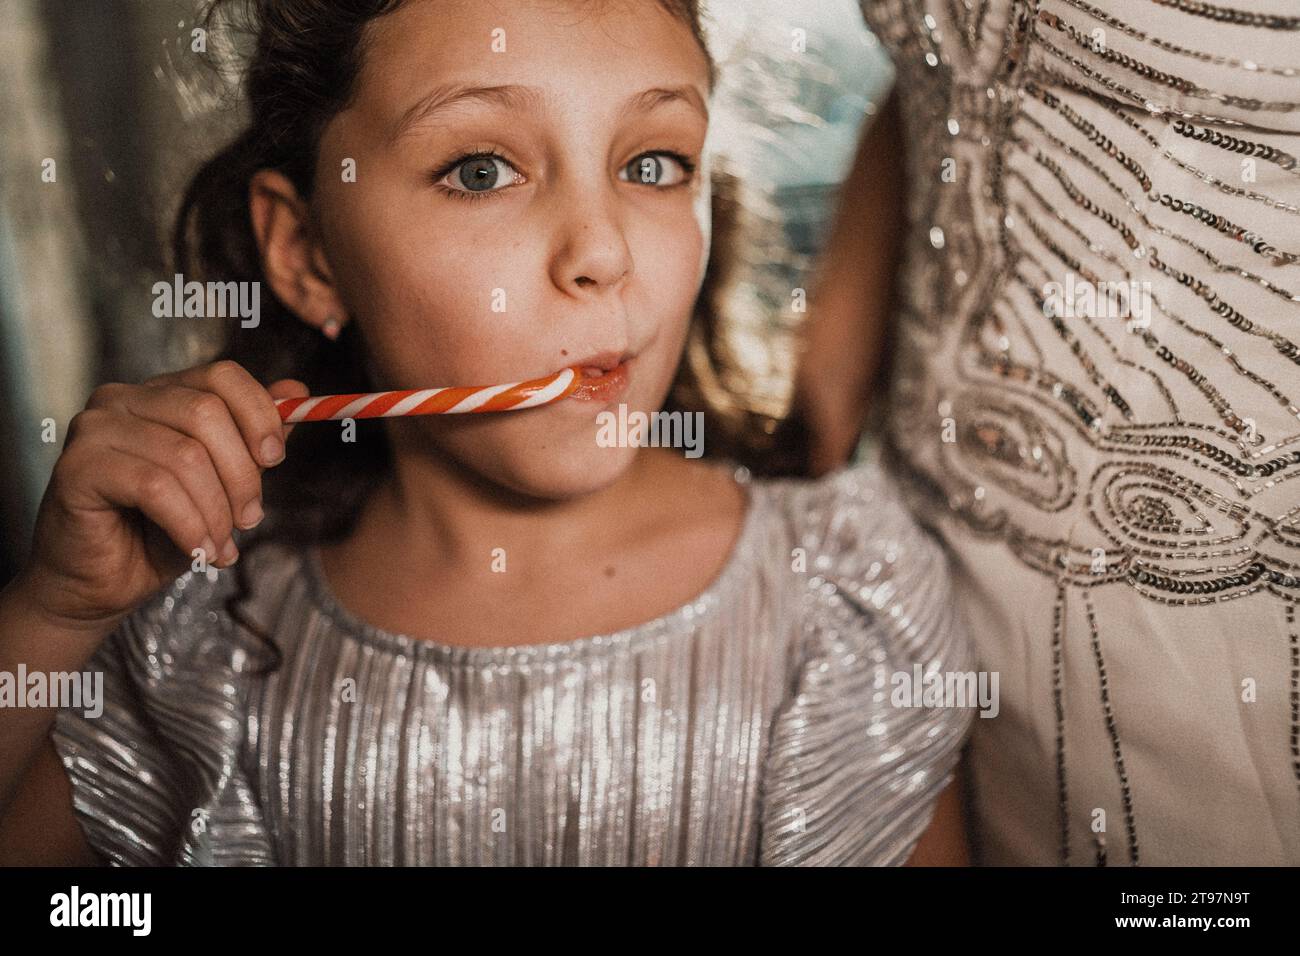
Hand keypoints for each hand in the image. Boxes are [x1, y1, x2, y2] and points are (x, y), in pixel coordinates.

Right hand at [16, 360, 307, 633]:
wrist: (100, 585)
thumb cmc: (158, 533)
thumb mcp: (222, 485)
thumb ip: (254, 440)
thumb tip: (297, 393)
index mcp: (160, 394)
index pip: (222, 376)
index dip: (259, 415)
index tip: (276, 458)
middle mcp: (122, 399)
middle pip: (207, 412)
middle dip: (242, 475)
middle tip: (250, 520)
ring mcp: (95, 429)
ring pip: (185, 455)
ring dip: (216, 512)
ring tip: (222, 547)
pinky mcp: (77, 466)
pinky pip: (155, 487)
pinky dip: (189, 525)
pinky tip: (198, 551)